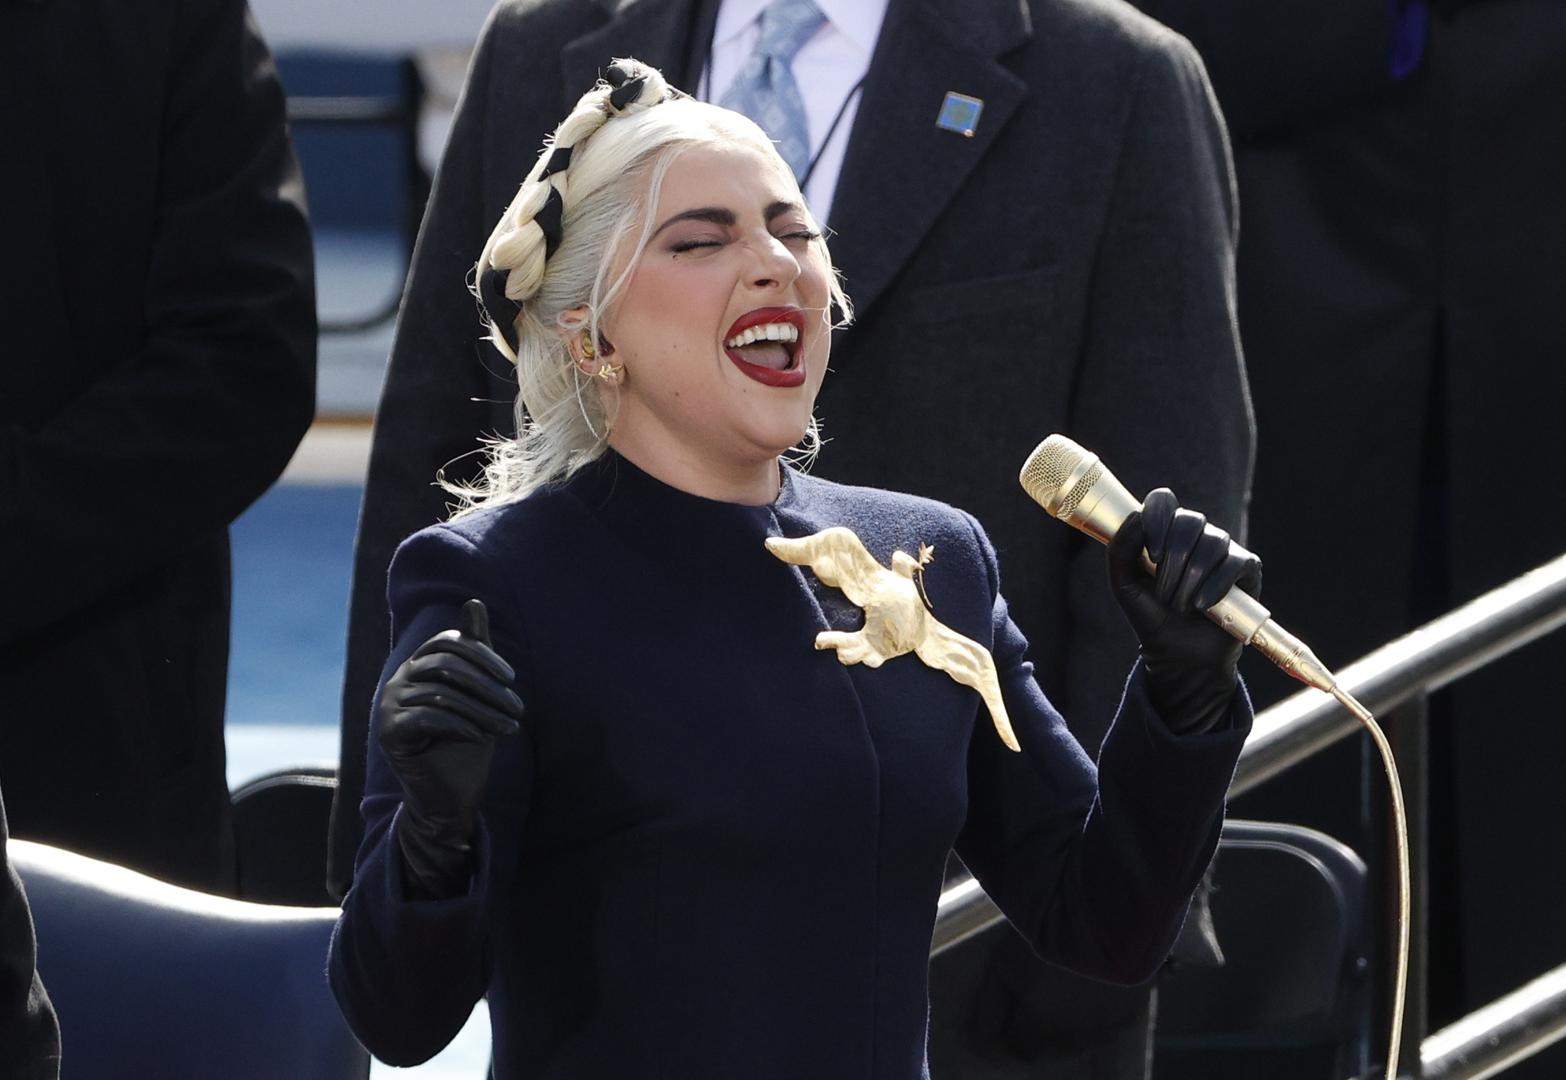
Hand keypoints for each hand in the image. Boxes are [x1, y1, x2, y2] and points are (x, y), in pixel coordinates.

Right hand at [376, 599, 523, 898]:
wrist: (451, 795)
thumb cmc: (469, 740)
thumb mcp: (480, 693)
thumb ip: (477, 651)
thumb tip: (474, 601)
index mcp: (419, 665)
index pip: (450, 644)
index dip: (484, 656)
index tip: (511, 678)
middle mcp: (399, 679)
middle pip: (446, 665)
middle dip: (488, 686)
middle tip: (517, 708)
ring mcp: (389, 705)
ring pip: (442, 693)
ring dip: (483, 710)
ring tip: (509, 727)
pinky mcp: (389, 731)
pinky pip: (429, 717)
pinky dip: (461, 725)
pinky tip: (480, 738)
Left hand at [1107, 489, 1261, 734]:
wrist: (1178, 655)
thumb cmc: (1151, 616)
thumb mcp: (1124, 585)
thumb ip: (1120, 550)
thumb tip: (1136, 517)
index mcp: (1164, 532)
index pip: (1163, 501)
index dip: (1158, 521)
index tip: (1152, 556)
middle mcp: (1195, 535)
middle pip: (1189, 521)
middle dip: (1174, 561)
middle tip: (1165, 594)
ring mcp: (1223, 550)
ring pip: (1213, 541)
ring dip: (1192, 579)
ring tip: (1182, 606)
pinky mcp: (1247, 570)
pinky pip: (1237, 562)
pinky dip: (1217, 585)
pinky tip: (1203, 606)